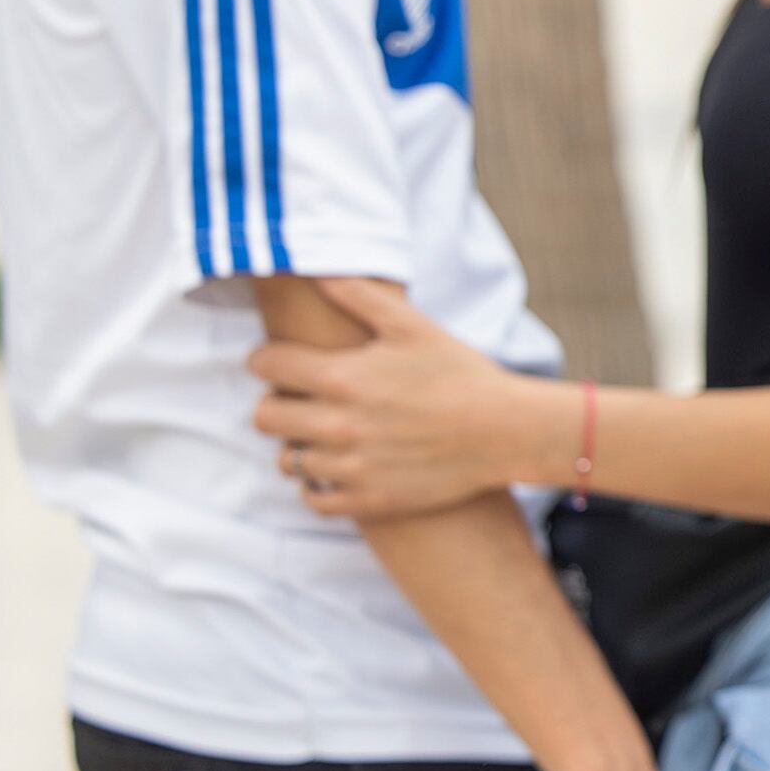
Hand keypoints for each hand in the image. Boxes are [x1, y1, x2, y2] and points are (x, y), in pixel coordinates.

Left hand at [250, 276, 543, 515]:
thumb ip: (360, 296)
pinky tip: (337, 466)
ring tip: (323, 434)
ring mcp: (350, 466)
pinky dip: (318, 484)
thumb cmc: (460, 373)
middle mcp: (337, 425)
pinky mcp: (367, 498)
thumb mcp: (413, 326)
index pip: (265, 366)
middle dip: (276, 402)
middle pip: (264, 417)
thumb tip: (318, 272)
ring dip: (298, 444)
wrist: (505, 431)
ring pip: (287, 460)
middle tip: (301, 399)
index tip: (282, 361)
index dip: (268, 359)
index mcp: (342, 378)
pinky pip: (314, 498)